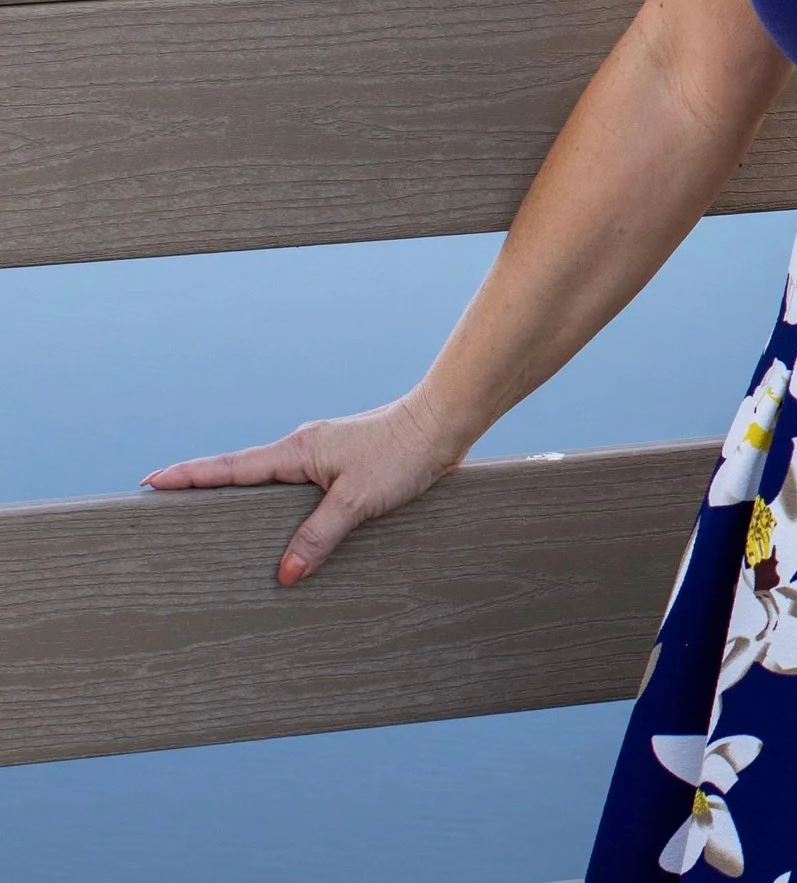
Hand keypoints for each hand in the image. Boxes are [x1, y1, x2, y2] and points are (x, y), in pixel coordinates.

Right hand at [143, 391, 468, 585]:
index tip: (150, 482)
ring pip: (271, 481)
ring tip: (211, 524)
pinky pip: (298, 488)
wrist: (445, 422)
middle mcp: (303, 449)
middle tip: (164, 506)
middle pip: (242, 473)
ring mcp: (323, 456)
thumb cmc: (404, 453)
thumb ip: (319, 535)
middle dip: (205, 489)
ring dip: (243, 497)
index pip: (230, 468)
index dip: (190, 477)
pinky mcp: (344, 466)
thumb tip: (284, 574)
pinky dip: (279, 504)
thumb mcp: (359, 500)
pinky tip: (281, 526)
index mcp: (296, 451)